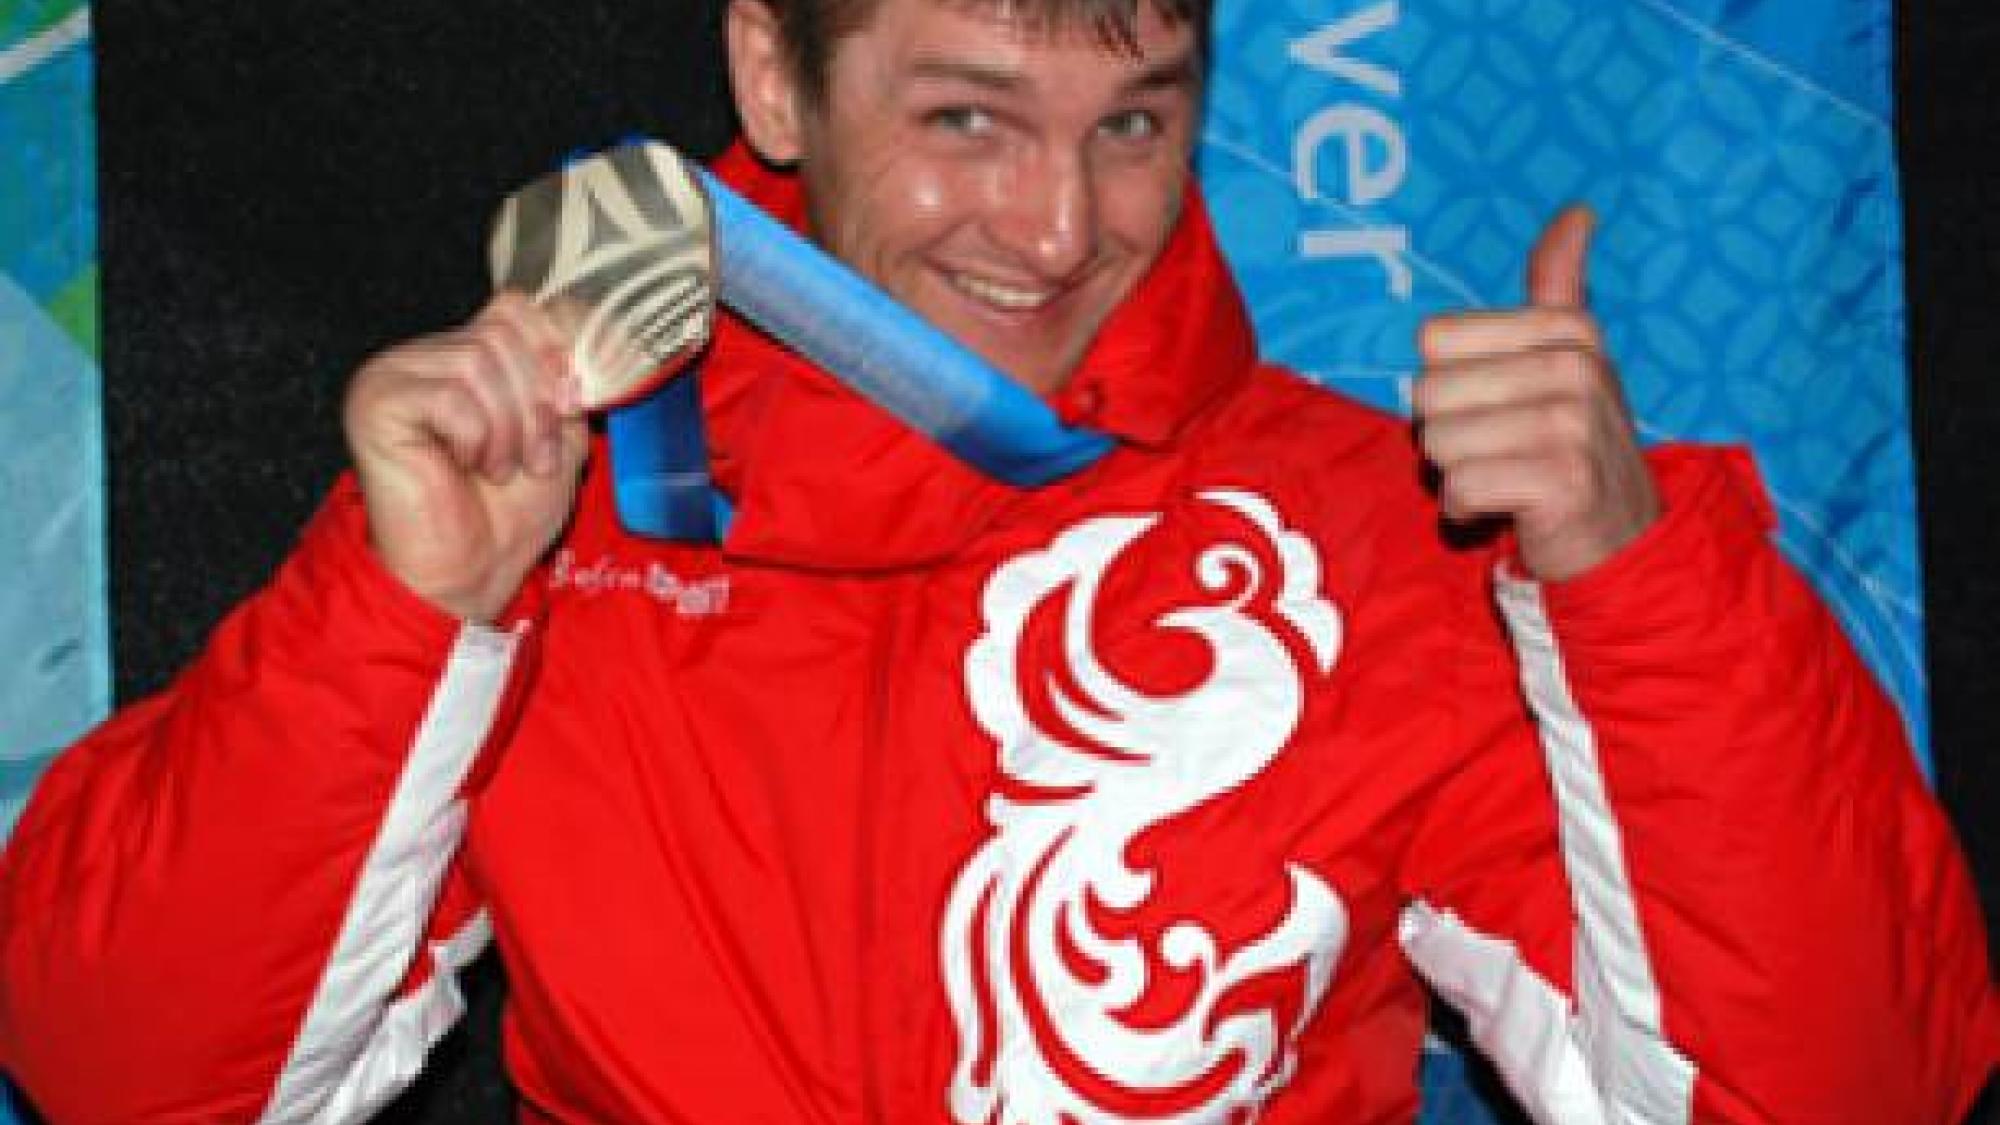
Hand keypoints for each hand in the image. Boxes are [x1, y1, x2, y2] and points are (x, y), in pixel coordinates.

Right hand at [343, 292, 588, 621]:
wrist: (471, 572)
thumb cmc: (509, 515)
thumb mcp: (560, 435)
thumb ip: (565, 381)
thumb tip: (581, 333)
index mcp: (466, 357)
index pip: (515, 307)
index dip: (554, 352)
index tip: (569, 407)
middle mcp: (426, 356)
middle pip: (503, 332)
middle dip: (536, 402)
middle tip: (533, 459)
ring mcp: (395, 374)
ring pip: (478, 360)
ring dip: (510, 427)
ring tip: (500, 469)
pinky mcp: (375, 402)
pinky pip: (450, 395)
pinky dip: (476, 437)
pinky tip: (466, 467)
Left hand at [1412, 207, 1658, 581]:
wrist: (1622, 536)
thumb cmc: (1573, 442)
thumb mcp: (1571, 356)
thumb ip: (1559, 284)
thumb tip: (1577, 211)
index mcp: (1567, 327)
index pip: (1434, 340)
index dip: (1448, 382)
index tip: (1496, 403)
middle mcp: (1575, 367)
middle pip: (1428, 394)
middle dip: (1448, 435)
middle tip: (1500, 450)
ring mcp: (1571, 423)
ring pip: (1438, 444)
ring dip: (1457, 474)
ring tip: (1506, 477)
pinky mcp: (1562, 481)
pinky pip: (1460, 489)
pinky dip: (1468, 510)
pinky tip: (1507, 508)